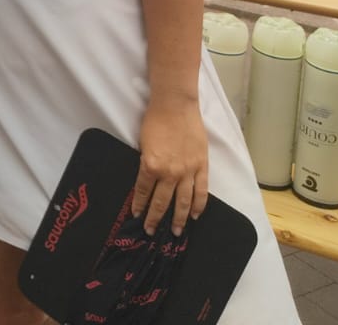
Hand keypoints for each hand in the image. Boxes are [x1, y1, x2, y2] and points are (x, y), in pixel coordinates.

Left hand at [132, 93, 208, 235]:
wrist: (175, 105)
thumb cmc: (155, 120)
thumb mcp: (143, 144)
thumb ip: (146, 163)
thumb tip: (147, 178)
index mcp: (151, 166)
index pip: (142, 191)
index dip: (139, 205)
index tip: (136, 216)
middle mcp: (170, 173)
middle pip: (162, 202)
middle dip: (155, 218)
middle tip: (151, 231)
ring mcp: (188, 171)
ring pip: (183, 201)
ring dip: (178, 218)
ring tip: (174, 232)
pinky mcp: (201, 167)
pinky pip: (201, 191)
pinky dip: (198, 205)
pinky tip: (195, 216)